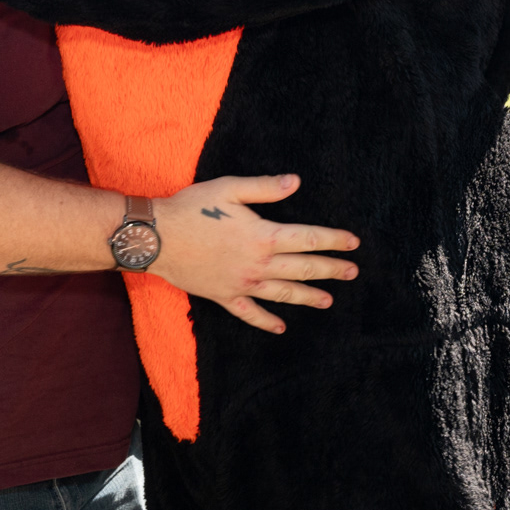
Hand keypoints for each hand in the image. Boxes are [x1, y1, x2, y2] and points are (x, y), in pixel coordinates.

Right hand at [151, 174, 359, 333]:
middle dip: (330, 270)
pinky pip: (250, 313)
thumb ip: (265, 187)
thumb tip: (296, 182)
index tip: (353, 242)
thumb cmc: (191, 208)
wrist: (156, 237)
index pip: (308, 238)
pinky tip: (281, 327)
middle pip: (302, 268)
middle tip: (352, 272)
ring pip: (283, 293)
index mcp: (263, 236)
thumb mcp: (230, 188)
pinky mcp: (224, 296)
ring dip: (307, 297)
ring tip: (328, 301)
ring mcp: (241, 284)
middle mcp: (257, 264)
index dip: (333, 240)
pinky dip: (267, 321)